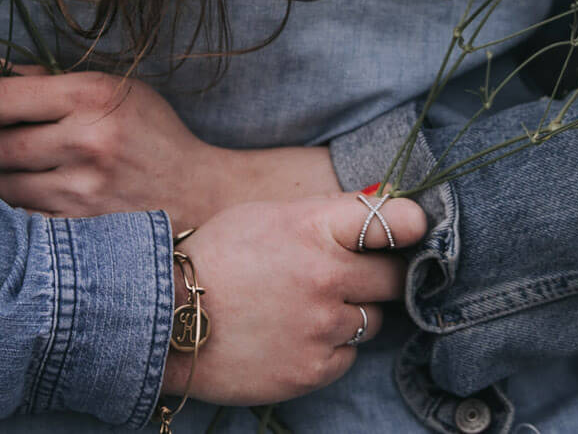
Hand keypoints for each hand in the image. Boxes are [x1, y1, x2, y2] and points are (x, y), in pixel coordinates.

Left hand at [0, 68, 339, 228]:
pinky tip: (55, 201)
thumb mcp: (114, 90)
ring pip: (5, 185)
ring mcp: (82, 190)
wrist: (199, 194)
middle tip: (26, 146)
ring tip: (46, 175)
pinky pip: (23, 218)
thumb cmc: (152, 136)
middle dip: (3, 145)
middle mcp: (85, 140)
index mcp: (91, 96)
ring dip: (17, 180)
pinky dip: (31, 210)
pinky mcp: (82, 229)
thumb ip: (50, 78)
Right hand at [162, 194, 427, 404]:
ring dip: (350, 314)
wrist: (164, 319)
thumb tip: (377, 208)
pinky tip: (293, 337)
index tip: (413, 230)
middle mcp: (325, 276)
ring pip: (372, 320)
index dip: (411, 225)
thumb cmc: (213, 259)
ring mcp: (322, 326)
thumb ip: (322, 216)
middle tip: (354, 277)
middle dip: (379, 276)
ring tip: (307, 309)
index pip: (394, 220)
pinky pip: (347, 356)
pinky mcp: (313, 369)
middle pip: (394, 277)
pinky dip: (329, 349)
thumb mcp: (264, 216)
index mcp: (313, 227)